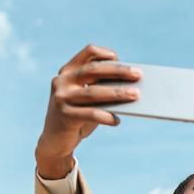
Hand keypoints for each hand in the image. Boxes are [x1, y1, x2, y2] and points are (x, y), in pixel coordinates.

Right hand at [34, 44, 141, 177]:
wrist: (55, 140)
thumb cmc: (78, 116)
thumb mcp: (88, 99)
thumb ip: (101, 89)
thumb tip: (131, 87)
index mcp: (68, 71)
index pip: (88, 53)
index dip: (105, 53)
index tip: (120, 58)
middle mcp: (62, 81)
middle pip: (93, 70)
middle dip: (118, 71)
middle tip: (138, 75)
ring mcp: (61, 97)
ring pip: (93, 92)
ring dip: (117, 93)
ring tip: (136, 95)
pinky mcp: (64, 115)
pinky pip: (90, 114)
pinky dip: (106, 117)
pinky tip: (117, 120)